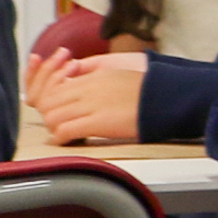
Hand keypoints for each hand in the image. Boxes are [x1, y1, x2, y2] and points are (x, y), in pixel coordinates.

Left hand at [23, 48, 149, 145]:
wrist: (168, 99)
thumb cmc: (149, 91)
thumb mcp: (118, 75)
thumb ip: (96, 78)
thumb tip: (81, 85)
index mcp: (93, 76)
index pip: (54, 87)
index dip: (51, 101)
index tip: (58, 110)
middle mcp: (88, 88)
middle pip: (48, 101)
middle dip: (49, 115)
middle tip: (58, 125)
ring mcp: (92, 104)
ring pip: (52, 116)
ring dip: (54, 127)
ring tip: (63, 134)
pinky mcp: (98, 121)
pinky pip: (66, 130)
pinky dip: (61, 138)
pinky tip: (66, 141)